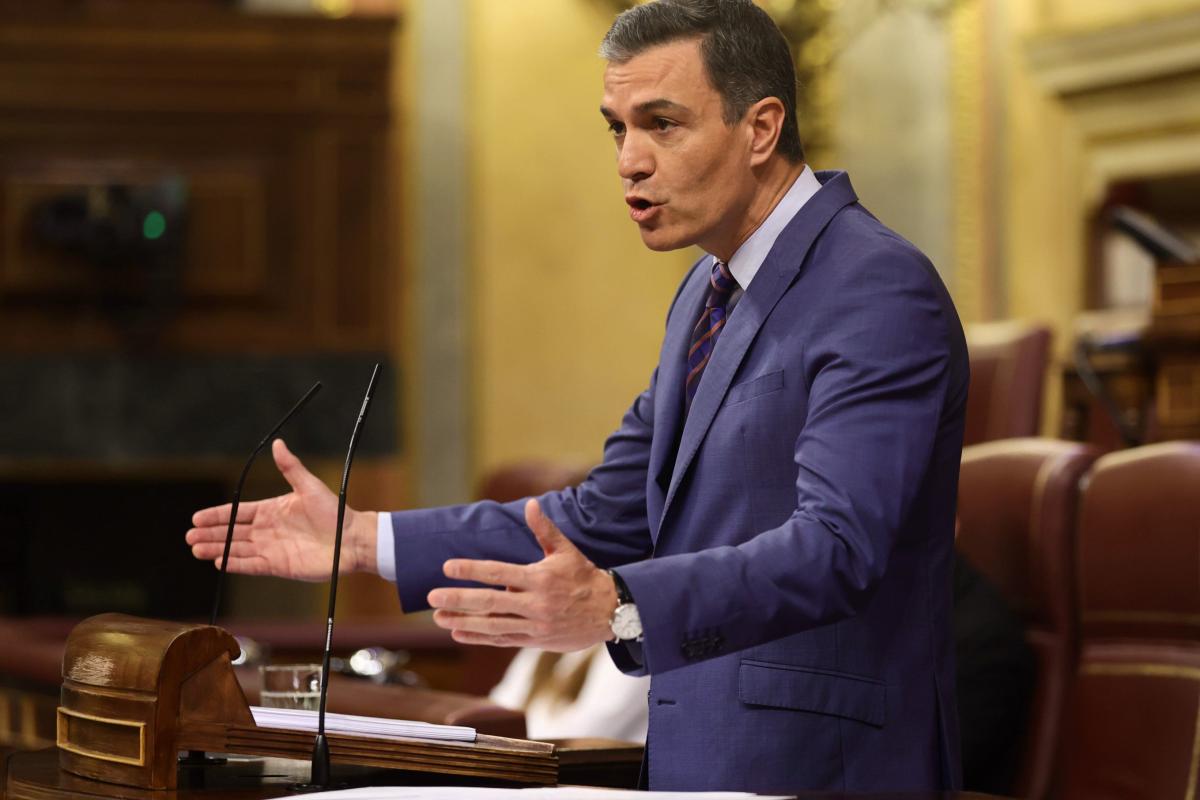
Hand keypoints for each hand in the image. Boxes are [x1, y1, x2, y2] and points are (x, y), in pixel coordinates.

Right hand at [185, 439, 377, 580]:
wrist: (351, 539)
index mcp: (272, 510)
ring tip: (196, 549)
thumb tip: (278, 443)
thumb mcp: (309, 486)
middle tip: (189, 536)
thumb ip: (291, 467)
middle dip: (210, 534)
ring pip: (238, 549)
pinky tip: (220, 562)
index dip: (217, 515)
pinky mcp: (279, 565)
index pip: (238, 512)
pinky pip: (252, 565)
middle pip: (233, 532)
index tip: (197, 517)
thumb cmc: (334, 513)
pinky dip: (237, 564)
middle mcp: (268, 530)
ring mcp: (272, 548)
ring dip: (218, 549)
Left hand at [427, 499, 617, 650]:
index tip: (448, 567)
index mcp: (539, 578)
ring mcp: (534, 624)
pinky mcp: (535, 640)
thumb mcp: (566, 551)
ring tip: (438, 616)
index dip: (471, 570)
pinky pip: (502, 639)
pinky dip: (479, 637)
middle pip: (489, 602)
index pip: (498, 573)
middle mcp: (535, 603)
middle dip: (458, 599)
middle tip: (432, 596)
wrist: (610, 611)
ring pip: (492, 625)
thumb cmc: (583, 576)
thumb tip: (531, 504)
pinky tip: (459, 632)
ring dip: (462, 621)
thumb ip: (544, 529)